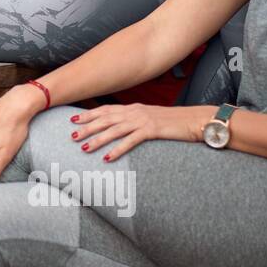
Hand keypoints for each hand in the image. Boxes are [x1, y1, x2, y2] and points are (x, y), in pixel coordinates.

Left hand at [70, 103, 214, 161]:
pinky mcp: (152, 130)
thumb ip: (136, 121)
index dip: (89, 114)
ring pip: (114, 130)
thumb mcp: (151, 118)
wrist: (195, 120)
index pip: (106, 110)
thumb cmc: (174, 122)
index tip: (74, 119)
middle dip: (87, 127)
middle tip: (71, 136)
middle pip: (105, 119)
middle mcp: (135, 112)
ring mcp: (143, 120)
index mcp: (134, 108)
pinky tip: (107, 158)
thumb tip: (122, 127)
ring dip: (97, 139)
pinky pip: (130, 141)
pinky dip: (117, 149)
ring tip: (84, 148)